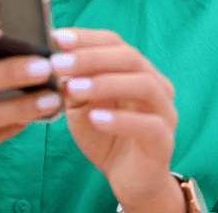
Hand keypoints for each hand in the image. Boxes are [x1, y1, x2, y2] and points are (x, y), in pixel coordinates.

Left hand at [49, 28, 183, 212]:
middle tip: (59, 63)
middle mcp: (156, 85)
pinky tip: (95, 118)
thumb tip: (53, 60)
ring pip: (144, 85)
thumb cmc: (105, 136)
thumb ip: (72, 84)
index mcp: (137, 71)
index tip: (56, 38)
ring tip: (74, 88)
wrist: (129, 180)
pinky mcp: (164, 141)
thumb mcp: (81, 106)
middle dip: (91, 57)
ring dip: (106, 83)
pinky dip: (120, 119)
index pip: (115, 43)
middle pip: (130, 58)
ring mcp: (164, 112)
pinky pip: (149, 125)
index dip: (87, 38)